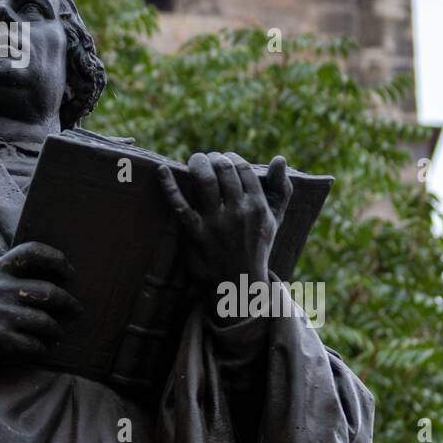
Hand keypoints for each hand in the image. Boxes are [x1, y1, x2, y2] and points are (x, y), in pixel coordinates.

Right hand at [0, 241, 83, 366]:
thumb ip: (8, 272)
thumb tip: (48, 273)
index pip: (32, 252)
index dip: (57, 259)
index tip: (70, 273)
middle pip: (48, 291)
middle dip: (69, 303)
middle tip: (76, 310)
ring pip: (44, 321)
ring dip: (56, 330)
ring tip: (58, 333)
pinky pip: (33, 344)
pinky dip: (41, 347)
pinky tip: (41, 347)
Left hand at [157, 152, 292, 307]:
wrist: (239, 285)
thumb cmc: (257, 247)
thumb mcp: (274, 220)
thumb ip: (281, 189)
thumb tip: (280, 158)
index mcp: (258, 207)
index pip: (243, 169)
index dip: (231, 158)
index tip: (224, 159)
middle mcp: (238, 212)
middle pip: (223, 169)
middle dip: (213, 157)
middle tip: (207, 159)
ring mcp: (215, 223)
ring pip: (204, 180)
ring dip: (197, 163)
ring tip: (195, 161)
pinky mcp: (195, 234)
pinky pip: (179, 204)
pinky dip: (168, 185)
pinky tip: (162, 171)